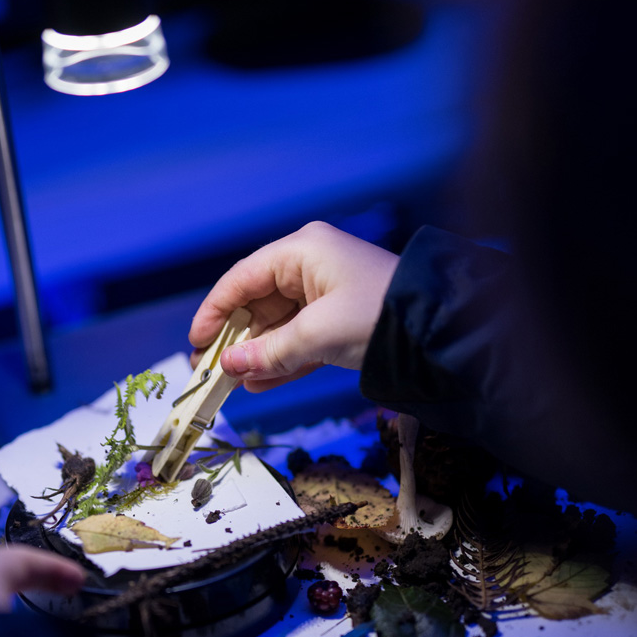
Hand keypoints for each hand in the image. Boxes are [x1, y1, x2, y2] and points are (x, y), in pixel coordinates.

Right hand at [189, 221, 397, 391]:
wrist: (440, 332)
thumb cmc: (377, 316)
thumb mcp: (317, 335)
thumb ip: (268, 353)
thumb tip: (228, 368)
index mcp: (303, 251)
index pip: (243, 278)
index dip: (215, 311)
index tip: (197, 342)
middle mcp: (310, 267)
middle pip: (257, 303)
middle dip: (235, 339)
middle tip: (210, 371)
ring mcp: (325, 295)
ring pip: (277, 326)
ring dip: (256, 356)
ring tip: (233, 384)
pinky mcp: (338, 321)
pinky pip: (298, 341)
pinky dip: (280, 362)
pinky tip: (258, 384)